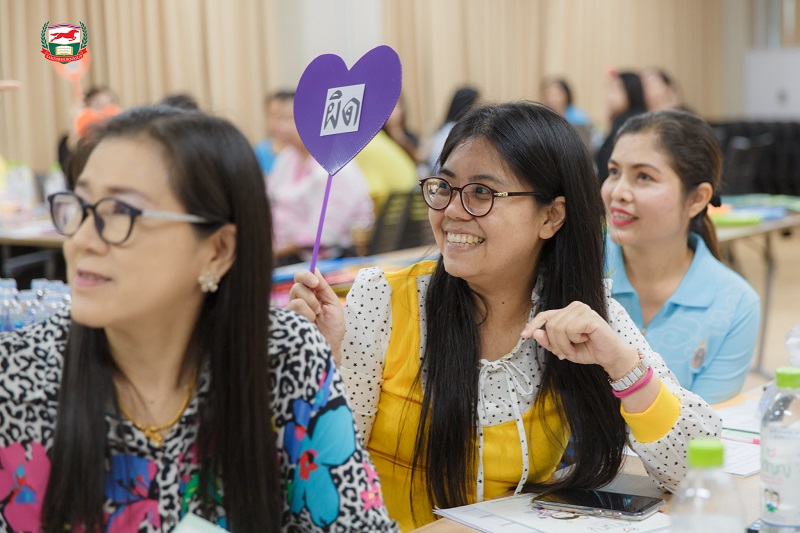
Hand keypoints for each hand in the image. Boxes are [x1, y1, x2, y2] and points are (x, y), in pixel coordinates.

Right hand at [287, 269, 344, 360]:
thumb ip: (324, 287)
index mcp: (310, 294)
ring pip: (296, 294)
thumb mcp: (333, 304)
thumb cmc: (333, 329)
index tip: (315, 282)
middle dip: (312, 294)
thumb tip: (315, 268)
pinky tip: (309, 324)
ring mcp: (291, 309)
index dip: (306, 275)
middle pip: (298, 283)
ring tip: (315, 319)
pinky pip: (295, 305)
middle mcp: (298, 300)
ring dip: (311, 306)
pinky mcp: (286, 318)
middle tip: (319, 308)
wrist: (329, 347)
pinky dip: (306, 314)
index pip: (301, 277)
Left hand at [520, 301, 638, 378]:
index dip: (533, 324)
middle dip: (555, 344)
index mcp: (567, 312)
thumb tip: (535, 333)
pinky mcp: (590, 316)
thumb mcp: (563, 349)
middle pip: (550, 324)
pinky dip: (574, 340)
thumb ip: (548, 341)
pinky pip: (570, 329)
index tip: (524, 335)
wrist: (609, 357)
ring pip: (558, 327)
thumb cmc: (588, 350)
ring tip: (575, 348)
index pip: (545, 315)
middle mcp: (574, 307)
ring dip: (564, 345)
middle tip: (566, 353)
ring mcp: (583, 309)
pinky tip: (585, 340)